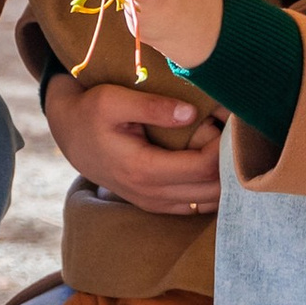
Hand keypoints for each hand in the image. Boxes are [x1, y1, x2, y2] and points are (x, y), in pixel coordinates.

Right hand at [42, 69, 224, 212]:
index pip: (203, 166)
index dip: (225, 144)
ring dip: (225, 175)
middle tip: (234, 128)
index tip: (232, 117)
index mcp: (143, 169)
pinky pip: (198, 205)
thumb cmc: (90, 112)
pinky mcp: (158, 204)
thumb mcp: (113, 100)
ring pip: (210, 201)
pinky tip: (216, 159)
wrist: (70, 136)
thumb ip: (152, 107)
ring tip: (225, 141)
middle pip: (214, 189)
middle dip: (231, 160)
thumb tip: (191, 113)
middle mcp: (152, 194)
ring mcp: (155, 203)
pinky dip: (214, 186)